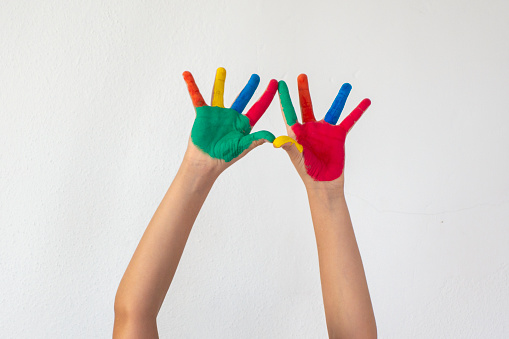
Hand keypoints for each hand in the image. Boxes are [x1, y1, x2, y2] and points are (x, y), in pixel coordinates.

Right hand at [182, 68, 277, 175]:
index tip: (274, 83)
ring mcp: (217, 114)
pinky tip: (187, 74)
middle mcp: (231, 116)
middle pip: (243, 98)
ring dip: (220, 82)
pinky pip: (197, 97)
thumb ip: (256, 139)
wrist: (206, 162)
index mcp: (243, 123)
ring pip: (219, 94)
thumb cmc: (225, 157)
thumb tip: (272, 137)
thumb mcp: (243, 147)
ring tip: (222, 69)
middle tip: (256, 77)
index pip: (258, 107)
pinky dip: (192, 86)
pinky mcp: (203, 113)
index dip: (267, 96)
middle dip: (250, 87)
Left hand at [273, 74, 370, 188]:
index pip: (289, 111)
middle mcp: (310, 128)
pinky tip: (365, 101)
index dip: (284, 98)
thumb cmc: (307, 172)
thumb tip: (276, 141)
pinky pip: (349, 121)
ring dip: (340, 97)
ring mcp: (325, 131)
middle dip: (303, 90)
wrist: (323, 184)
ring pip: (333, 109)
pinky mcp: (338, 136)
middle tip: (301, 75)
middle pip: (306, 105)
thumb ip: (289, 146)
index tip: (280, 83)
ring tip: (347, 85)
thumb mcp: (296, 157)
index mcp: (296, 132)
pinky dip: (357, 111)